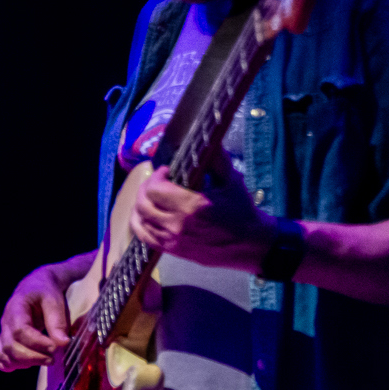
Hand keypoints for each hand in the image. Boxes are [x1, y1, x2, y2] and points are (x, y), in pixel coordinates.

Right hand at [0, 252, 92, 371]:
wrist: (35, 287)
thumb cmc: (45, 293)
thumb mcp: (54, 300)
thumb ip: (57, 321)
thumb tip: (63, 343)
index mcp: (16, 308)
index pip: (20, 331)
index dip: (37, 343)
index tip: (55, 348)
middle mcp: (5, 322)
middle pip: (10, 347)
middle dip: (32, 357)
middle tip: (52, 358)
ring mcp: (2, 333)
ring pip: (4, 355)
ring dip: (24, 363)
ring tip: (45, 360)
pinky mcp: (3, 341)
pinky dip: (9, 365)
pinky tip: (26, 363)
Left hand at [129, 166, 272, 270]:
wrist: (249, 243)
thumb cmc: (241, 210)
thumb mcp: (231, 181)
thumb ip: (217, 159)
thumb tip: (208, 139)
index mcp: (192, 205)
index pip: (155, 188)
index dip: (156, 176)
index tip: (166, 171)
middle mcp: (178, 224)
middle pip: (143, 204)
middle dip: (146, 188)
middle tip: (156, 182)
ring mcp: (173, 240)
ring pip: (139, 220)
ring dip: (140, 205)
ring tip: (149, 196)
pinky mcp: (172, 250)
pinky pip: (144, 237)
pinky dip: (139, 224)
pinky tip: (145, 215)